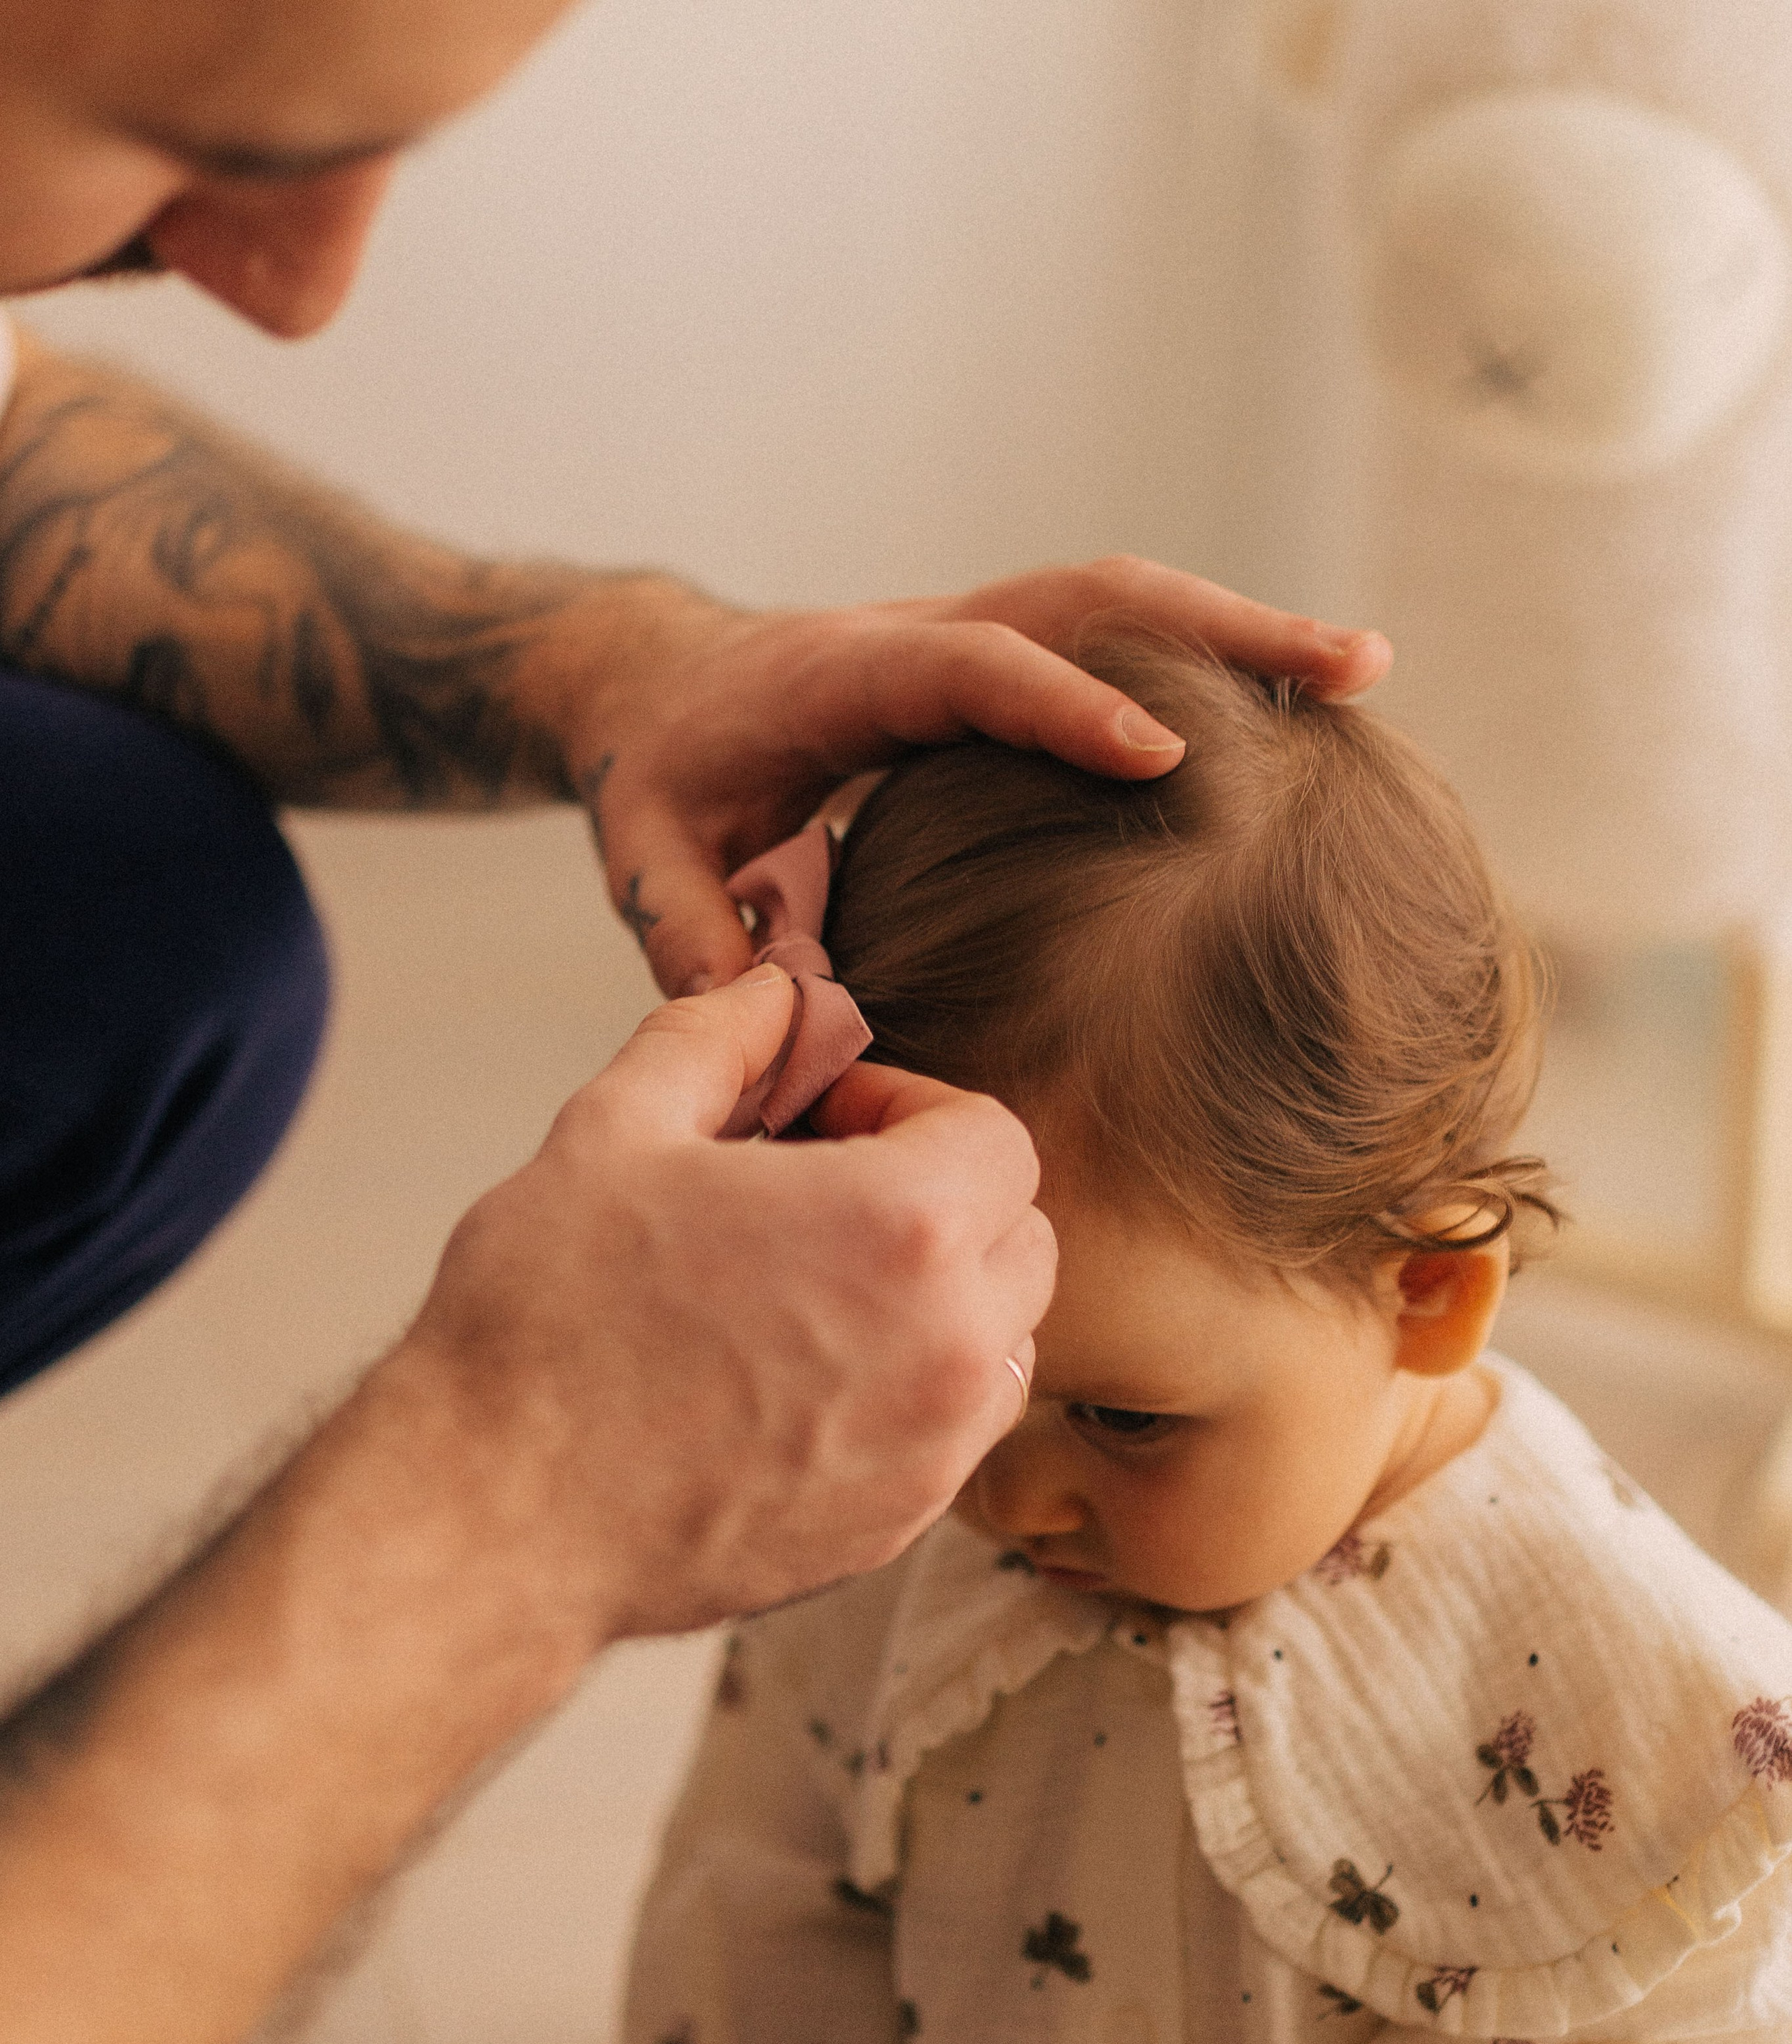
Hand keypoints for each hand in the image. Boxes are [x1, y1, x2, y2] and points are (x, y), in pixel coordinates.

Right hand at [395, 965, 1054, 1643]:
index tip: (829, 1130)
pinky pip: (954, 1437)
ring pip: (1004, 1345)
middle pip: (1022, 1241)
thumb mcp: (616, 1129)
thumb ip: (719, 1039)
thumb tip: (777, 992)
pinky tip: (800, 1384)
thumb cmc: (545, 1327)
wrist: (499, 1512)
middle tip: (822, 1205)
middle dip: (943, 1204)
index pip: (996, 1136)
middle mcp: (950, 1345)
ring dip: (941, 1304)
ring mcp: (932, 1450)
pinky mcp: (898, 1527)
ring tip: (815, 1297)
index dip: (912, 1113)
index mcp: (905, 1226)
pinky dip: (911, 1396)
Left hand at [551, 560, 1390, 997]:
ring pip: (1122, 604)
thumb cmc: (660, 776)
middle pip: (1088, 596)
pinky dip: (1207, 663)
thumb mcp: (647, 858)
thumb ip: (698, 938)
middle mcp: (922, 634)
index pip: (971, 667)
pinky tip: (1300, 710)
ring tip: (1367, 673)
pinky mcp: (1001, 662)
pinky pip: (1114, 640)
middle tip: (1350, 668)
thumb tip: (788, 1016)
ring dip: (1242, 634)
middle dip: (1219, 631)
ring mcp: (970, 637)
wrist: (657, 687)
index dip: (1064, 704)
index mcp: (843, 674)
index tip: (1162, 754)